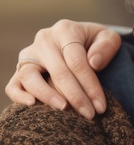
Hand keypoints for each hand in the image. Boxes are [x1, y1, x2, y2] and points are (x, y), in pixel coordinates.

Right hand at [5, 20, 121, 118]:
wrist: (82, 40)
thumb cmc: (97, 42)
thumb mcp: (109, 38)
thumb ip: (106, 47)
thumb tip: (93, 63)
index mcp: (66, 30)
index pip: (77, 62)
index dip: (90, 85)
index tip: (101, 106)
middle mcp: (44, 40)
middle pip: (58, 71)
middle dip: (76, 96)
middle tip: (90, 114)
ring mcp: (29, 55)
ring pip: (30, 76)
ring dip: (47, 96)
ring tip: (64, 109)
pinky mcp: (21, 69)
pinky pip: (13, 84)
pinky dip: (18, 95)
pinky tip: (32, 105)